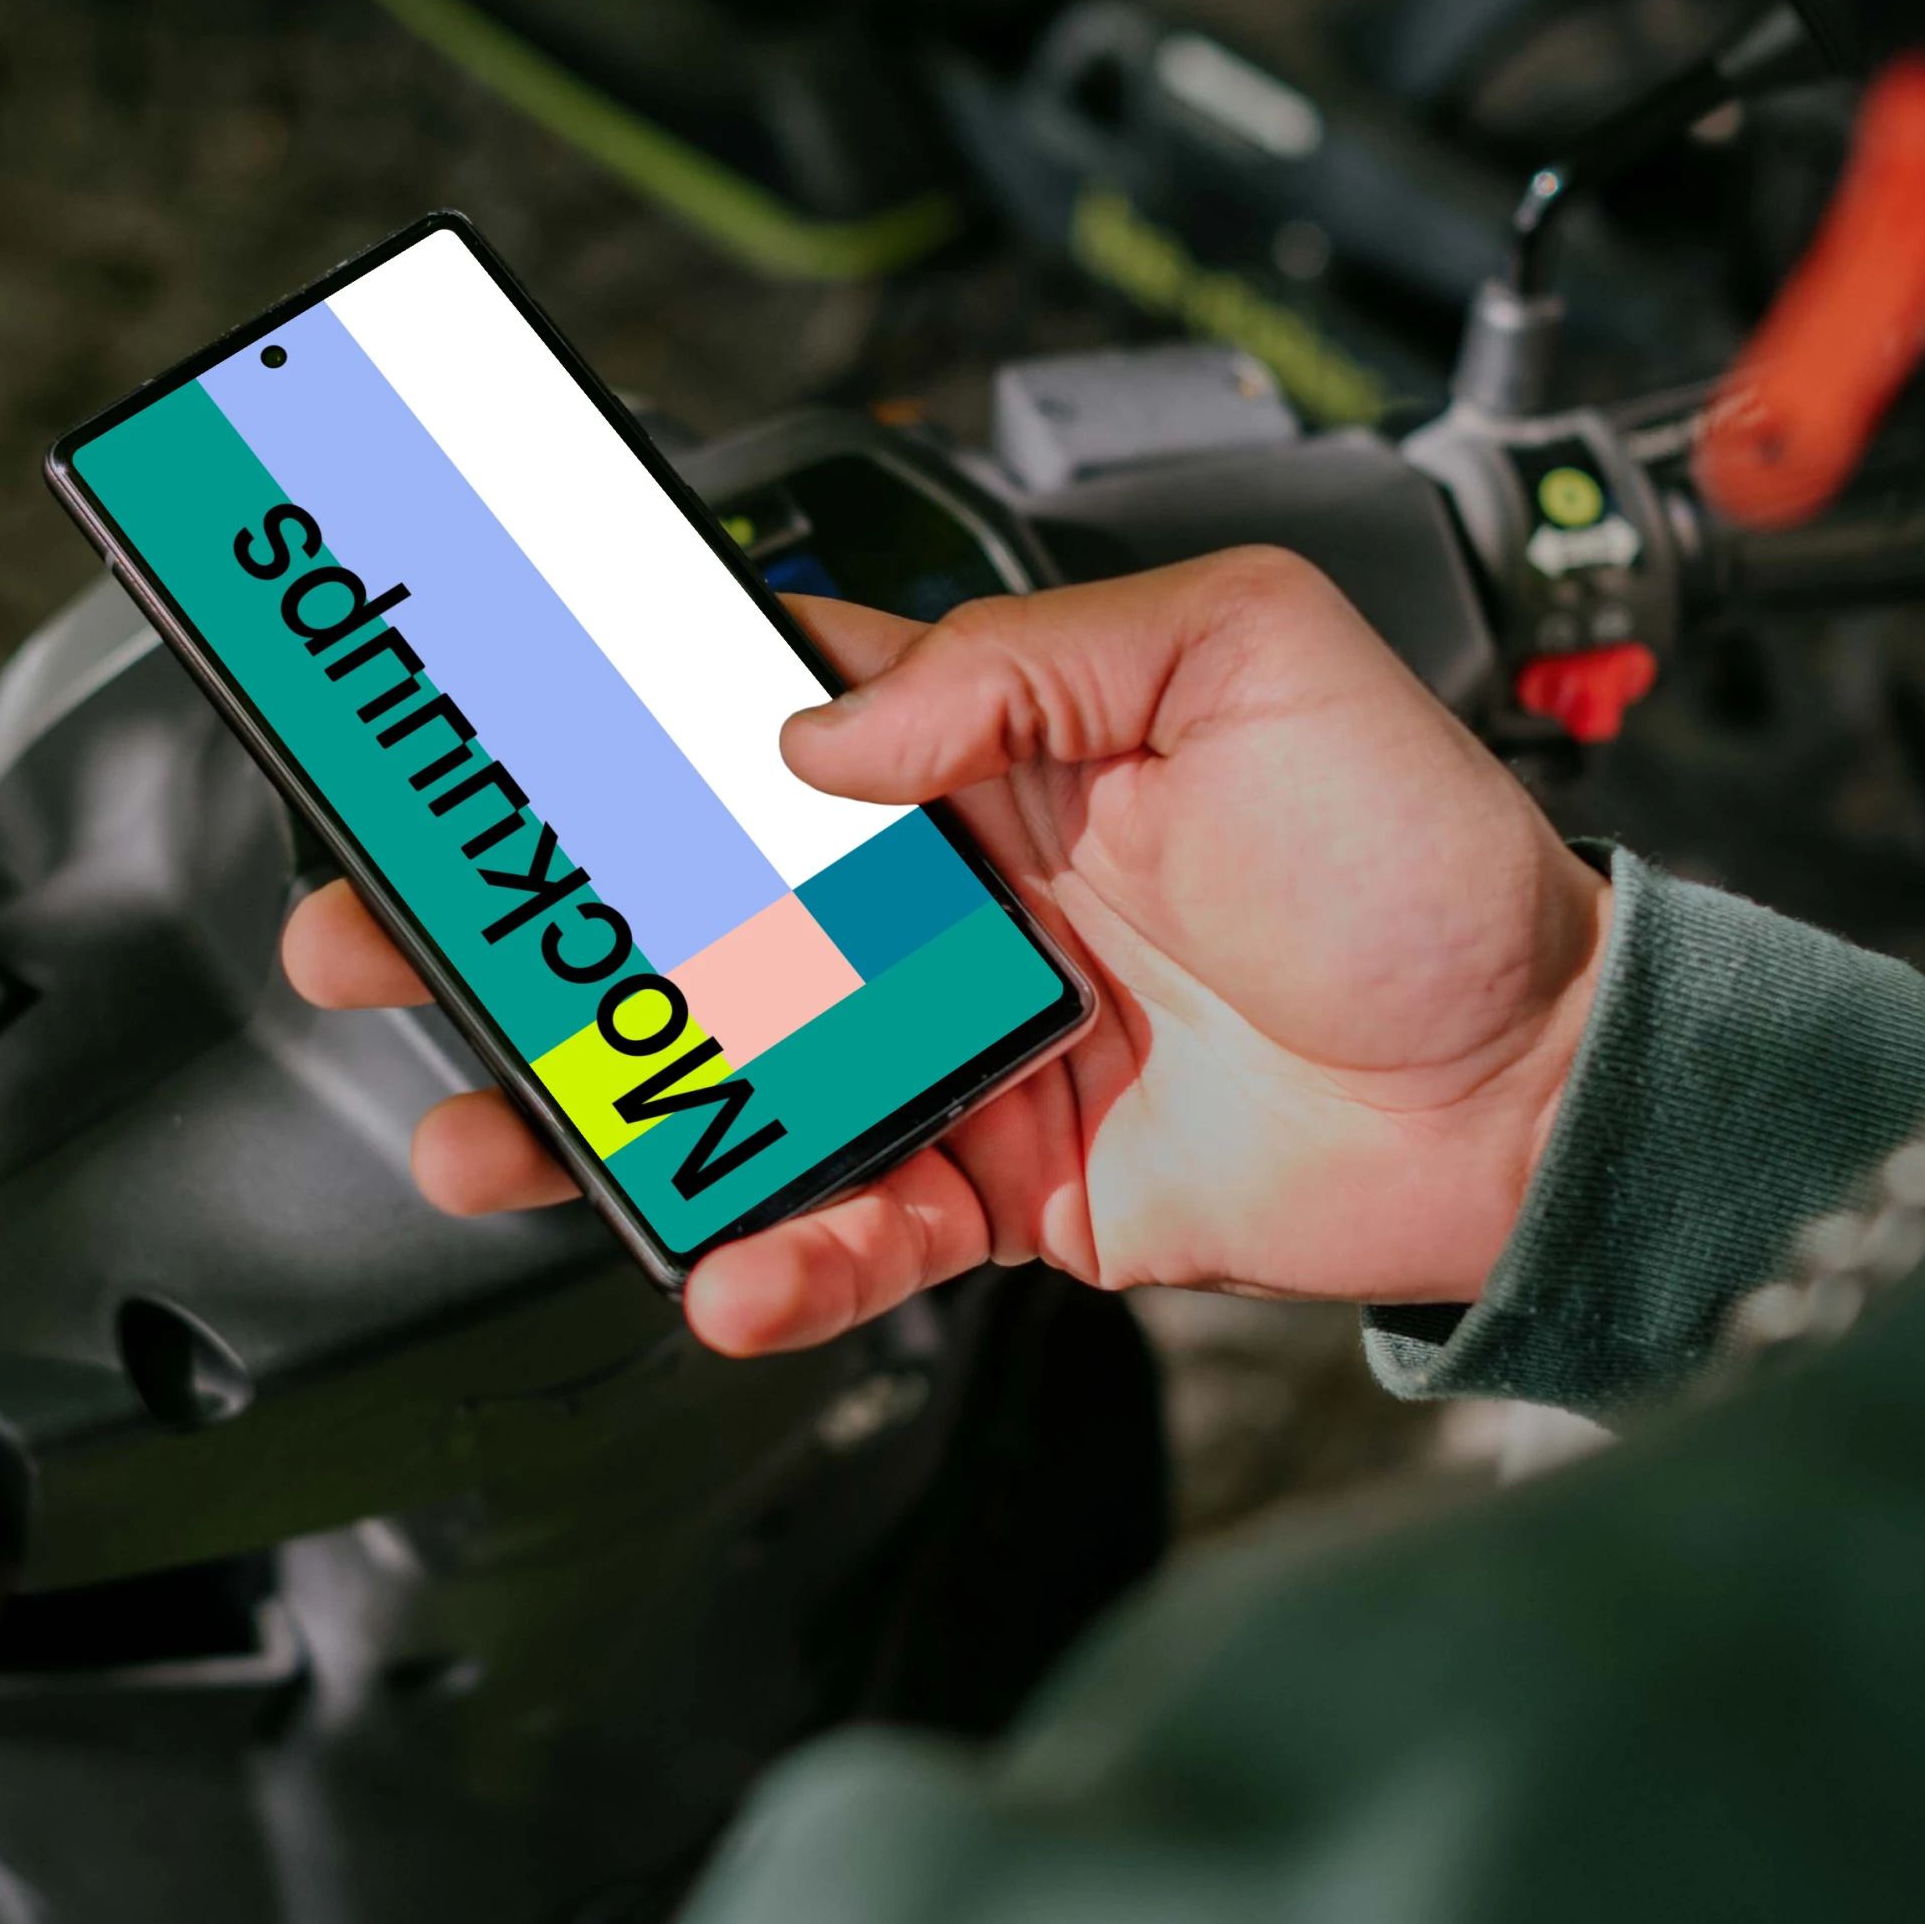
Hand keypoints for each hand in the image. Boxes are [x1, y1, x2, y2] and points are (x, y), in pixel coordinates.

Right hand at [280, 549, 1608, 1356]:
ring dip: (592, 1112)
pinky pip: (842, 1228)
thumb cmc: (1429, 863)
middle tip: (382, 935)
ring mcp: (958, 1051)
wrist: (1541, 1093)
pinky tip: (731, 1260)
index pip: (750, 706)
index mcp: (983, 748)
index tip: (470, 719)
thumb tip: (827, 734)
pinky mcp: (998, 1190)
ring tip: (486, 1134)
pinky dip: (774, 1257)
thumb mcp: (1246, 663)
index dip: (604, 709)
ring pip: (724, 1081)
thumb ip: (1023, 666)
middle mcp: (944, 897)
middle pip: (680, 906)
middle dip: (518, 925)